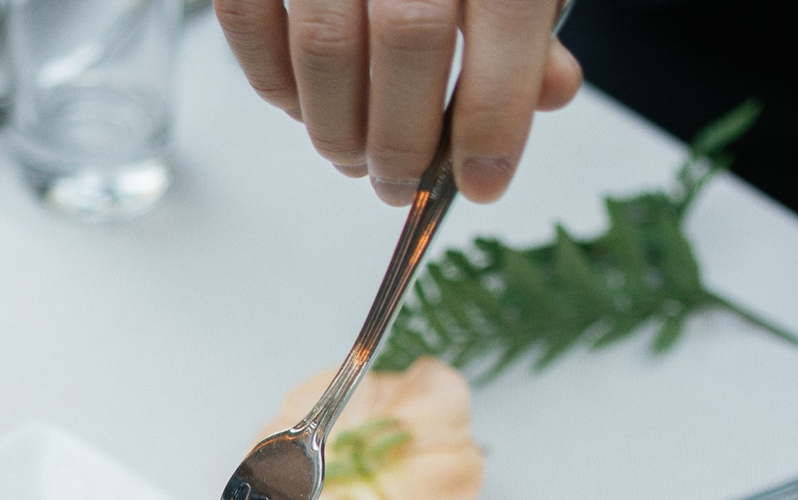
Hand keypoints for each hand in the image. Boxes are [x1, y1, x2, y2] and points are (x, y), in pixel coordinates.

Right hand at [217, 0, 583, 203]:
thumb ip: (529, 19)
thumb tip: (549, 92)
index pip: (507, 24)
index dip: (494, 121)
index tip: (480, 182)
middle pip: (409, 44)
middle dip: (405, 143)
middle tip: (401, 183)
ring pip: (323, 47)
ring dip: (337, 131)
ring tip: (354, 158)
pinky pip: (247, 21)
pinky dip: (272, 83)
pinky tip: (299, 107)